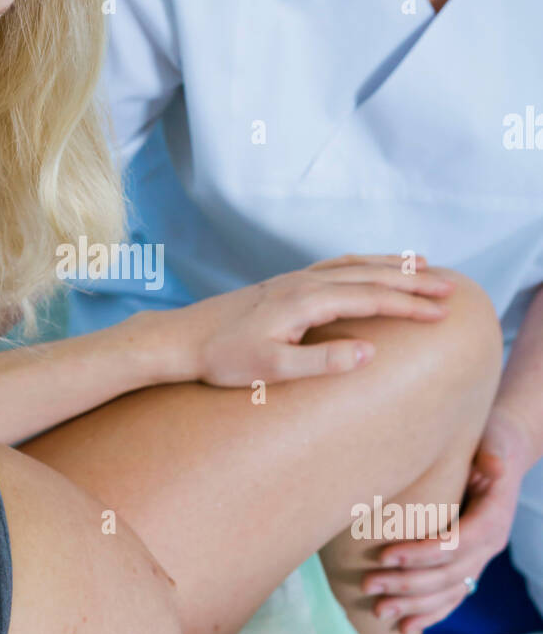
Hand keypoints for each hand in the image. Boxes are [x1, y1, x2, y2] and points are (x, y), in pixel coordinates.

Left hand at [173, 255, 453, 386]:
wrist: (181, 339)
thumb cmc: (223, 359)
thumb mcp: (272, 370)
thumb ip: (322, 362)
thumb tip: (369, 352)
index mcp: (305, 302)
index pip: (371, 299)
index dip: (410, 306)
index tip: (443, 314)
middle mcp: (303, 283)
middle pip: (370, 276)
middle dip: (413, 282)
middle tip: (452, 289)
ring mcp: (293, 280)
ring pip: (354, 265)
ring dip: (391, 266)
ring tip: (425, 267)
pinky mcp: (283, 285)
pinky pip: (335, 266)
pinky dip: (362, 263)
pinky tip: (371, 268)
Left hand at [362, 407, 532, 633]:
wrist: (501, 451)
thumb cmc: (488, 440)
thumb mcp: (491, 440)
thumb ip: (491, 453)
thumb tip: (492, 463)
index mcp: (493, 516)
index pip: (458, 543)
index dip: (422, 553)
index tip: (385, 554)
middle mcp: (489, 543)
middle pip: (448, 573)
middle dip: (406, 582)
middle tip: (368, 584)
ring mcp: (479, 558)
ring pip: (447, 592)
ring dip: (413, 605)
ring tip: (377, 610)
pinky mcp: (468, 564)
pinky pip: (451, 597)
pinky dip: (429, 614)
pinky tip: (404, 627)